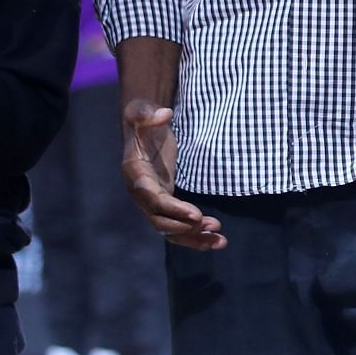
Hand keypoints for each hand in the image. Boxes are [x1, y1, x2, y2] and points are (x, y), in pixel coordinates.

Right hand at [120, 100, 224, 249]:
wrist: (142, 128)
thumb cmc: (143, 119)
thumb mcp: (142, 113)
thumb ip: (148, 114)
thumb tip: (164, 114)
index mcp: (135, 175)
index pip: (153, 199)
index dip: (174, 209)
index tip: (197, 214)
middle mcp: (141, 194)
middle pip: (161, 220)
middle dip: (186, 227)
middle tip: (213, 226)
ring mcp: (152, 201)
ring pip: (171, 229)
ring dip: (194, 238)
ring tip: (220, 241)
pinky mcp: (165, 203)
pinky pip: (178, 225)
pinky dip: (195, 235)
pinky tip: (215, 241)